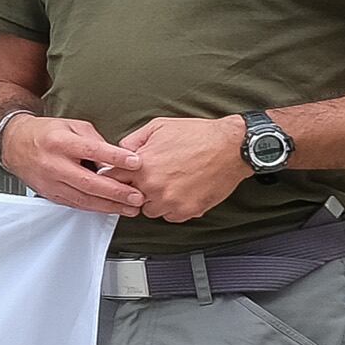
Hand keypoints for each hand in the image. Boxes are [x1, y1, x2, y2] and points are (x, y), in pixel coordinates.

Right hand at [0, 111, 142, 215]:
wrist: (15, 145)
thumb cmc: (46, 134)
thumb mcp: (72, 126)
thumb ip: (95, 141)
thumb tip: (117, 157)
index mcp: (60, 142)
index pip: (91, 150)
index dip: (115, 157)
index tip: (136, 162)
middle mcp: (53, 164)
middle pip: (88, 181)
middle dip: (116, 191)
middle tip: (138, 195)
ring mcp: (51, 182)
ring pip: (83, 198)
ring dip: (110, 205)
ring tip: (130, 207)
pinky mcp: (50, 194)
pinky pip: (76, 204)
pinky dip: (96, 207)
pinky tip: (111, 209)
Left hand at [114, 113, 250, 224]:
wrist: (232, 147)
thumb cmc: (199, 135)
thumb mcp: (158, 127)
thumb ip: (133, 141)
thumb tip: (120, 151)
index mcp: (142, 166)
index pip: (112, 179)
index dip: (115, 177)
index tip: (120, 176)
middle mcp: (153, 186)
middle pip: (128, 198)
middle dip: (135, 189)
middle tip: (149, 180)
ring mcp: (170, 201)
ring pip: (149, 210)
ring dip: (154, 201)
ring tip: (168, 185)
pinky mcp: (187, 211)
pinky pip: (170, 217)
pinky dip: (173, 208)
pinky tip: (181, 192)